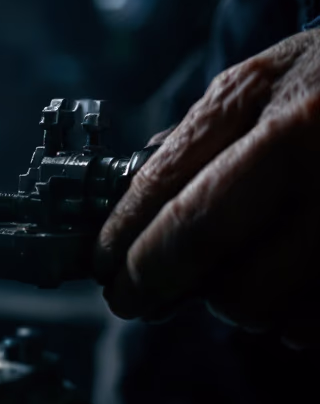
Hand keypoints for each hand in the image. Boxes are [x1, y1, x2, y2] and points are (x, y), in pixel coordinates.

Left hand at [95, 29, 319, 346]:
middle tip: (135, 298)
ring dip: (230, 304)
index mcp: (261, 96)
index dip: (122, 240)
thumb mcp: (260, 81)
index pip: (166, 188)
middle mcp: (306, 143)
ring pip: (258, 296)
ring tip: (233, 285)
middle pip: (203, 247)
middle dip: (153, 281)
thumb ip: (198, 140)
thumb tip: (130, 212)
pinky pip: (313, 321)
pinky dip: (293, 322)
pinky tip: (291, 299)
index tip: (104, 267)